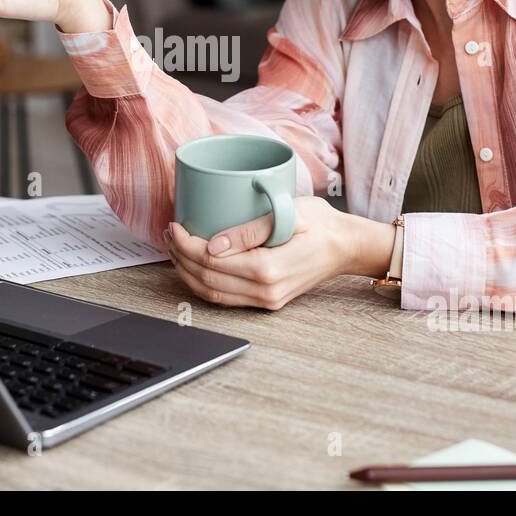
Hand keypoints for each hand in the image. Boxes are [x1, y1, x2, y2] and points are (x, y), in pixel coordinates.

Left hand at [162, 197, 390, 308]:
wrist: (345, 246)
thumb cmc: (320, 224)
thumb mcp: (287, 214)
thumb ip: (250, 230)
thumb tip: (213, 246)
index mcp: (269, 270)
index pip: (212, 262)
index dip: (186, 245)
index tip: (176, 225)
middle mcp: (266, 292)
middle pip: (207, 279)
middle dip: (180, 257)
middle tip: (169, 233)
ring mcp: (266, 301)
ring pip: (212, 294)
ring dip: (187, 272)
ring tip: (175, 248)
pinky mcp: (267, 301)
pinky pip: (225, 298)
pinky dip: (203, 283)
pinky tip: (194, 265)